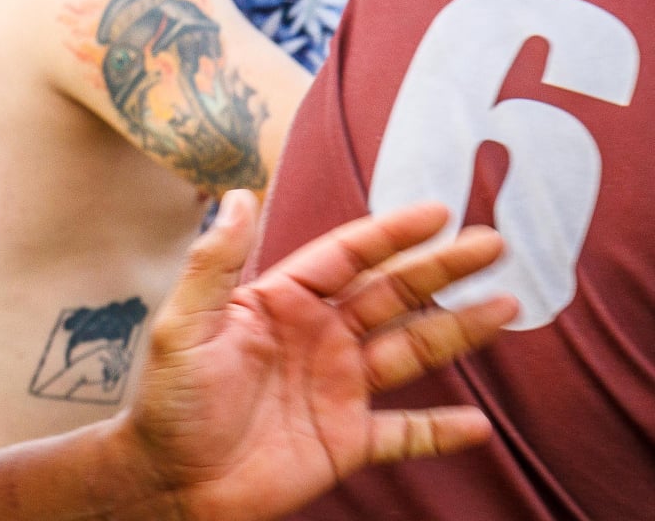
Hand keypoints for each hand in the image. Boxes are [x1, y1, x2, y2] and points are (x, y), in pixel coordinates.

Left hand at [123, 190, 517, 520]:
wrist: (172, 480)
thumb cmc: (167, 400)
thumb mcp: (183, 325)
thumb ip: (213, 263)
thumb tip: (239, 195)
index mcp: (280, 302)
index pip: (346, 256)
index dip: (392, 234)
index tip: (439, 213)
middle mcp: (318, 337)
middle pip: (392, 294)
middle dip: (442, 269)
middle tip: (493, 244)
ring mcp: (338, 388)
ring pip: (412, 351)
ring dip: (459, 331)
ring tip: (508, 307)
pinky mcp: (347, 440)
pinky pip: (406, 433)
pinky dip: (441, 430)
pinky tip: (480, 423)